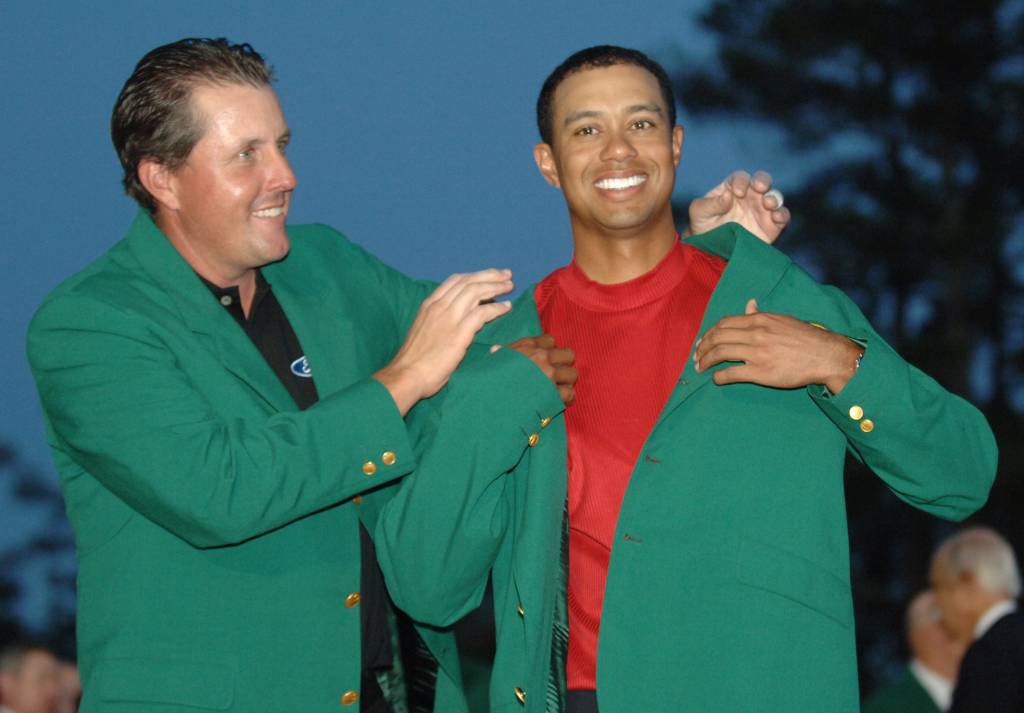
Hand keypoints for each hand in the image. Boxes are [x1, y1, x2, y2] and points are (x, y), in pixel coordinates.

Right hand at [375, 269, 513, 414]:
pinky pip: (483, 312)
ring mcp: (449, 318)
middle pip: (469, 281)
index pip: (455, 280)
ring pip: (477, 292)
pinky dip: (498, 308)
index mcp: (429, 304)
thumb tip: (454, 320)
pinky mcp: (460, 332)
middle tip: (507, 274)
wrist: (406, 375)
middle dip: (490, 275)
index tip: (489, 275)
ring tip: (510, 286)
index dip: (474, 275)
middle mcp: (439, 306)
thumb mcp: (423, 330)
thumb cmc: (414, 360)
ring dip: (497, 287)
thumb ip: (437, 320)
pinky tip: (507, 308)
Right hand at [498, 334, 576, 404]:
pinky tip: (559, 400)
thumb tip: (496, 349)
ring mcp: (549, 376)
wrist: (491, 398)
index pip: (550, 340)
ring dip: (567, 381)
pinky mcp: (553, 394)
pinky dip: (566, 397)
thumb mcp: (493, 361)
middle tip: (557, 373)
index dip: (550, 349)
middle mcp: (541, 358)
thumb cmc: (489, 379)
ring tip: (559, 387)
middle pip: (568, 355)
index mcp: (527, 347)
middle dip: (564, 364)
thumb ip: (500, 354)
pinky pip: (570, 393)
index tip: (545, 358)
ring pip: (572, 374)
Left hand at [687, 170, 790, 243]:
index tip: (737, 193)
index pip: (740, 178)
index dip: (741, 182)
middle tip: (759, 187)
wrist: (710, 251)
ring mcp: (762, 210)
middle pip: (762, 181)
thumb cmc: (703, 226)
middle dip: (763, 181)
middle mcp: (750, 196)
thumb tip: (727, 196)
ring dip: (774, 197)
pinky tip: (777, 217)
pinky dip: (783, 215)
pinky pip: (783, 217)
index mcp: (732, 188)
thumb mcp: (699, 212)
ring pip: (775, 197)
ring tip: (768, 203)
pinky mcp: (771, 227)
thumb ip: (710, 203)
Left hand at [694, 299, 861, 393]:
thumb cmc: (805, 338)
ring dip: (706, 361)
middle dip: (702, 348)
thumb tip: (749, 305)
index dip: (709, 333)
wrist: (825, 355)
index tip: (702, 341)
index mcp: (759, 320)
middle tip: (696, 357)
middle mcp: (755, 334)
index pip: (724, 323)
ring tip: (700, 368)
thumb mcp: (782, 320)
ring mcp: (757, 353)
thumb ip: (761, 315)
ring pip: (720, 354)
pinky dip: (719, 376)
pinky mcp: (761, 372)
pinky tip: (716, 379)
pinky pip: (732, 373)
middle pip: (717, 338)